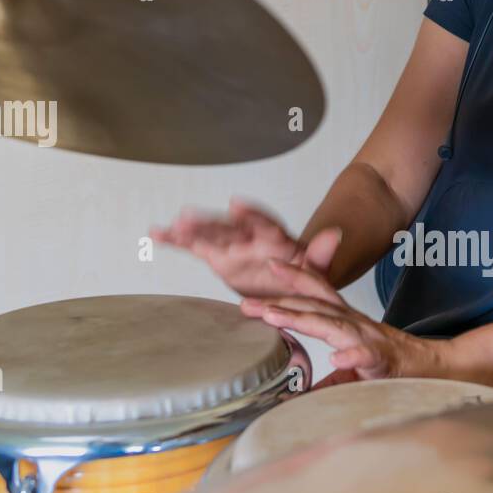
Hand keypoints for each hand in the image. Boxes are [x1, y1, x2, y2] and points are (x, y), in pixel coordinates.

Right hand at [150, 200, 341, 298]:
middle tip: (189, 216)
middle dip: (210, 222)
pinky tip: (157, 233)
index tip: (236, 205)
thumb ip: (321, 254)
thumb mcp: (317, 269)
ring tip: (171, 225)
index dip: (251, 214)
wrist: (293, 287)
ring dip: (191, 229)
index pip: (264, 223)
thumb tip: (335, 235)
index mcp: (276, 238)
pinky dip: (177, 241)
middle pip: (229, 227)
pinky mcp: (218, 256)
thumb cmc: (305, 276)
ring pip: (209, 234)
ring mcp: (232, 245)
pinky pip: (195, 247)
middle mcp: (251, 237)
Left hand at [241, 260, 450, 380]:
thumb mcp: (356, 367)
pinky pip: (368, 357)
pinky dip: (353, 355)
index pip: (318, 295)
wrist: (437, 370)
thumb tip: (301, 395)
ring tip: (274, 317)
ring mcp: (370, 340)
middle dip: (281, 301)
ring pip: (332, 325)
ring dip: (302, 319)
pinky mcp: (385, 361)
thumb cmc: (397, 365)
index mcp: (348, 322)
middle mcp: (356, 324)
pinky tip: (338, 357)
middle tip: (247, 302)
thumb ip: (330, 377)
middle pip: (315, 305)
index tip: (269, 267)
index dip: (294, 279)